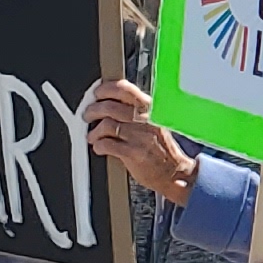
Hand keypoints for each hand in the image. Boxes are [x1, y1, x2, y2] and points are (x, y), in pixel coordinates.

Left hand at [82, 78, 197, 203]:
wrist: (175, 172)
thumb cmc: (163, 149)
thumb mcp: (155, 122)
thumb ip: (136, 111)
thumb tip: (110, 102)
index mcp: (151, 109)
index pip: (124, 90)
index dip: (106, 90)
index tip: (97, 94)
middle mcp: (145, 120)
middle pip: (109, 107)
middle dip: (93, 111)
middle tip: (88, 116)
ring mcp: (139, 136)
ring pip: (106, 125)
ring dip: (94, 131)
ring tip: (93, 136)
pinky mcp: (132, 153)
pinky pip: (106, 144)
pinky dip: (98, 145)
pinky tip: (100, 147)